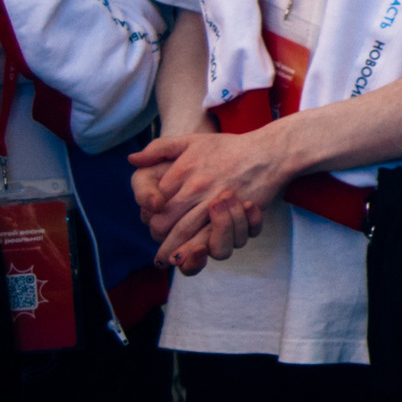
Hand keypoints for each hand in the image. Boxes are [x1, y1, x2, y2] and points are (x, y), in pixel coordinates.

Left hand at [133, 128, 291, 272]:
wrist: (270, 151)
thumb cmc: (230, 147)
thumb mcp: (192, 140)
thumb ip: (159, 148)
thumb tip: (131, 160)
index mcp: (182, 170)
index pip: (153, 202)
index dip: (149, 216)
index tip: (152, 223)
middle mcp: (195, 187)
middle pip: (164, 222)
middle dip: (159, 238)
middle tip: (159, 249)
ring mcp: (214, 201)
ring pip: (184, 233)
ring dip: (173, 250)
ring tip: (168, 260)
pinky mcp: (233, 213)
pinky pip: (211, 236)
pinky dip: (198, 249)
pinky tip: (193, 255)